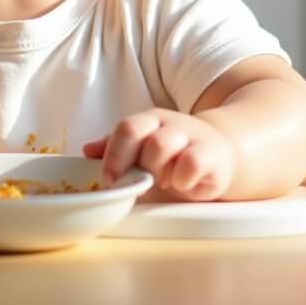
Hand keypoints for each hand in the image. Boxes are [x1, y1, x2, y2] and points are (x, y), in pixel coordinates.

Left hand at [83, 108, 235, 200]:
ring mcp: (190, 136)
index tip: (109, 178)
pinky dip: (182, 180)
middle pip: (141, 136)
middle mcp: (168, 124)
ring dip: (158, 171)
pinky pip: (190, 164)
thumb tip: (86, 151)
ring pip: (161, 147)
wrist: (219, 151)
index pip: (126, 128)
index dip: (114, 154)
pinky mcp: (211, 155)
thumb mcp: (144, 148)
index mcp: (148, 121)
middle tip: (146, 179)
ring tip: (166, 180)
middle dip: (138, 165)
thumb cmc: (175, 154)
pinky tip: (183, 183)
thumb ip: (117, 149)